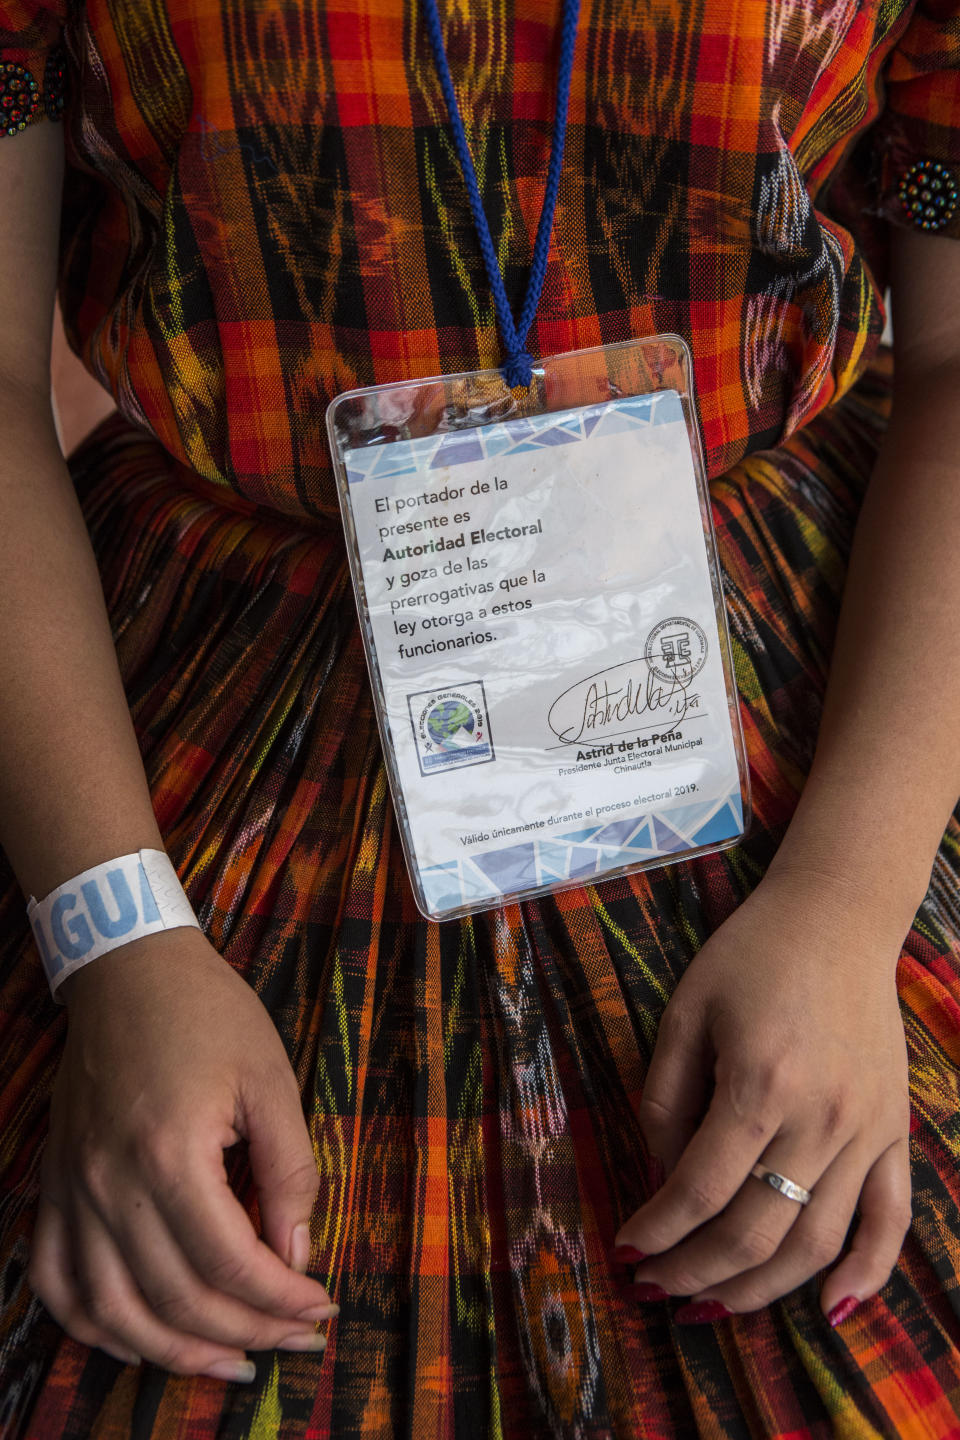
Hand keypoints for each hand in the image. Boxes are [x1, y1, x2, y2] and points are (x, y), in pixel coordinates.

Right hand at [29, 929, 335, 1379]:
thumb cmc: (208, 1014)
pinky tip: (138, 1338)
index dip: (280, 1299)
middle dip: (246, 1332)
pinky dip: (94, 1324)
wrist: (130, 969)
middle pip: (176, 1298)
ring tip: (230, 1362)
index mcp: (170, 1154)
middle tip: (295, 1341)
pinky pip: (56, 1280)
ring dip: (173, 1352)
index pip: (229, 1263)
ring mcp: (72, 1189)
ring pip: (112, 1311)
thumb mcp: (271, 1079)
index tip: (321, 1310)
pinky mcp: (54, 1184)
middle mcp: (110, 1185)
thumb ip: (290, 1171)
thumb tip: (295, 1254)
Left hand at [615, 870, 911, 1321]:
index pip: (699, 1189)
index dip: (657, 1231)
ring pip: (817, 1243)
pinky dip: (867, 1272)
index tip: (626, 1249)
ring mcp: (867, 1130)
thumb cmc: (749, 957)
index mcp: (759, 1083)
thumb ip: (667, 1099)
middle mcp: (821, 1117)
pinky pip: (891, 1217)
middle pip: (755, 1231)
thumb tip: (667, 1178)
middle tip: (655, 1289)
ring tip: (712, 1306)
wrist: (838, 917)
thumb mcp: (684, 1012)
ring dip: (761, 1290)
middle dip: (695, 1273)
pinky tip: (832, 1309)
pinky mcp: (896, 1130)